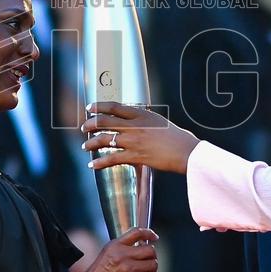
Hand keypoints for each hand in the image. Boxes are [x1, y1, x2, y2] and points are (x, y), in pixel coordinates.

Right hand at [72, 227, 157, 271]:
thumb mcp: (105, 255)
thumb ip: (120, 249)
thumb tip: (138, 246)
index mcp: (114, 245)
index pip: (137, 232)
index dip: (149, 233)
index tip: (154, 237)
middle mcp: (121, 254)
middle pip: (150, 250)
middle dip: (152, 257)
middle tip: (149, 263)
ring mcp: (127, 267)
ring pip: (153, 264)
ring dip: (152, 270)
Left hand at [82, 102, 199, 173]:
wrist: (186, 151)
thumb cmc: (176, 137)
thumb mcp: (158, 121)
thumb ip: (143, 120)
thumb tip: (131, 120)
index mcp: (141, 114)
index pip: (114, 107)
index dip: (99, 106)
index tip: (90, 108)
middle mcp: (134, 125)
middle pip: (104, 121)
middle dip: (90, 124)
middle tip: (84, 128)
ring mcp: (133, 141)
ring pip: (104, 139)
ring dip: (91, 143)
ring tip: (86, 146)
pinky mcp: (135, 156)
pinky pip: (111, 159)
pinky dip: (99, 162)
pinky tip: (92, 165)